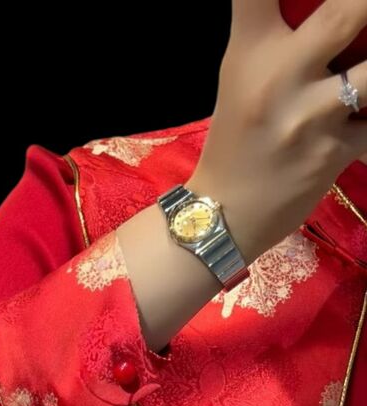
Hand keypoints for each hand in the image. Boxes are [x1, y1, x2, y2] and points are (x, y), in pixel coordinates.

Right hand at [185, 0, 366, 265]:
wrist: (226, 212)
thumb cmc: (236, 139)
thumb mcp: (241, 75)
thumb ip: (275, 34)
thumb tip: (338, 11)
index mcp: (250, 50)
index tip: (304, 0)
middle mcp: (279, 76)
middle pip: (347, 12)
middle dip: (366, 8)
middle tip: (364, 18)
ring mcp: (311, 116)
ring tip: (364, 72)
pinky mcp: (336, 150)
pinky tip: (361, 119)